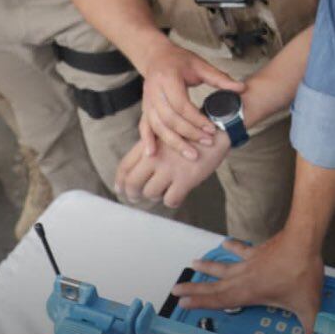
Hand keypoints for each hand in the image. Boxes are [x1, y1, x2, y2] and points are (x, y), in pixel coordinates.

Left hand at [116, 131, 230, 208]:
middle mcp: (156, 157)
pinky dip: (173, 200)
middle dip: (132, 194)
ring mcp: (170, 169)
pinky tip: (178, 194)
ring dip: (156, 195)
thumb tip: (132, 174)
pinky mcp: (185, 179)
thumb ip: (148, 151)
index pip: (125, 166)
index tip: (120, 189)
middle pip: (132, 183)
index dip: (119, 181)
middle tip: (135, 198)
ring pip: (150, 193)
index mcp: (148, 145)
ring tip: (164, 189)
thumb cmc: (189, 136)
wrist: (215, 132)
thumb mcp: (164, 137)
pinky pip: (170, 200)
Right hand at [138, 38, 244, 160]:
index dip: (197, 119)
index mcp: (168, 77)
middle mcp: (154, 90)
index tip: (212, 129)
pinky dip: (147, 140)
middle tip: (207, 142)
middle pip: (170, 118)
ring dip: (174, 142)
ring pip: (158, 126)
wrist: (156, 56)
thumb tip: (242, 88)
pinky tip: (152, 153)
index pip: (181, 104)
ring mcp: (147, 100)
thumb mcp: (201, 65)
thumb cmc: (180, 61)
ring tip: (191, 155)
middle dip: (189, 133)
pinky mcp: (144, 108)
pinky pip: (143, 126)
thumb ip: (220, 78)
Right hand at [171, 234, 323, 333]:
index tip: (183, 302)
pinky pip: (241, 250)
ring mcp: (250, 262)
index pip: (219, 300)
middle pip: (214, 285)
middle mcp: (244, 277)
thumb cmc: (301, 272)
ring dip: (207, 267)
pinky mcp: (259, 251)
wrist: (304, 241)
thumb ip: (309, 328)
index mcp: (250, 292)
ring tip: (193, 264)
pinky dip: (232, 247)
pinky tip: (225, 243)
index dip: (200, 302)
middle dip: (194, 287)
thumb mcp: (307, 306)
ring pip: (223, 266)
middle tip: (176, 288)